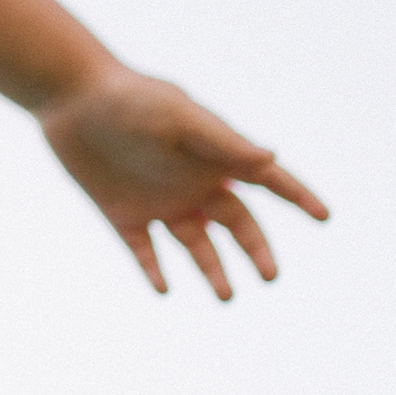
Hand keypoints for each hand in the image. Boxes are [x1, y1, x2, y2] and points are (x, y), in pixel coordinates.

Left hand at [39, 62, 327, 298]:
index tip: (325, 217)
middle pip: (237, 223)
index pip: (267, 181)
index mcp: (214, 157)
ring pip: (195, 245)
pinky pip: (144, 251)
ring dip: (212, 270)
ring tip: (227, 297)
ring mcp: (159, 201)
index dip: (297, 197)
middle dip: (256, 250)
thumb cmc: (130, 98)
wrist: (70, 96)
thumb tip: (271, 158)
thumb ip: (222, 141)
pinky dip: (154, 271)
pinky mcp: (123, 214)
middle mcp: (193, 183)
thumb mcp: (178, 117)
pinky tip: (164, 289)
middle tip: (269, 277)